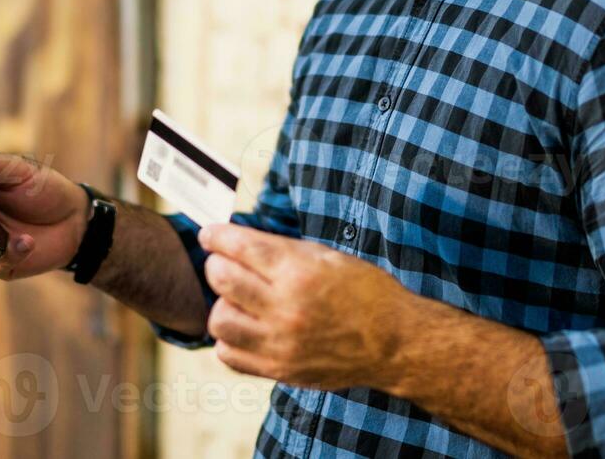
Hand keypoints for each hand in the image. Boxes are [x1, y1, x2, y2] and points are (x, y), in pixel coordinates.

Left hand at [198, 223, 413, 389]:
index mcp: (300, 272)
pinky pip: (230, 355)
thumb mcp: (328, 257)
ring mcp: (280, 342)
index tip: (209, 234)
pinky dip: (229, 339)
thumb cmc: (366, 292)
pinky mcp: (280, 369)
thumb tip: (242, 242)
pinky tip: (245, 327)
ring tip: (236, 300)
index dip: (216, 236)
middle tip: (224, 263)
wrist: (395, 342)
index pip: (239, 247)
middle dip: (217, 264)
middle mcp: (286, 307)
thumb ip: (283, 250)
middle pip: (221, 279)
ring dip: (222, 304)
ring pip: (219, 320)